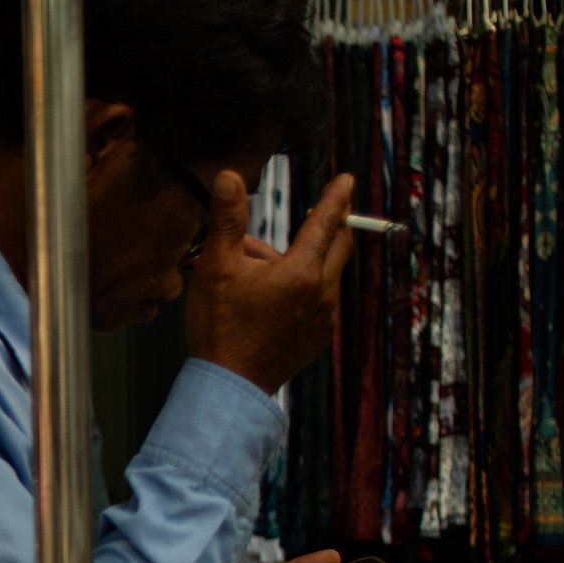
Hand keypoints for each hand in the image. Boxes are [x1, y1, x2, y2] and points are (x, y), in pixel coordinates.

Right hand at [185, 171, 355, 394]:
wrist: (230, 385)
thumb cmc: (221, 326)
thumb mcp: (216, 267)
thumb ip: (227, 220)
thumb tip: (229, 177)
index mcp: (302, 271)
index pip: (327, 221)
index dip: (336, 197)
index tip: (347, 180)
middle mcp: (322, 293)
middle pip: (339, 247)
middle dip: (329, 228)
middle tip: (316, 217)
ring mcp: (323, 319)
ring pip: (321, 277)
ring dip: (300, 264)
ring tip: (256, 272)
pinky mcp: (317, 339)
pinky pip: (316, 304)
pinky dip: (299, 292)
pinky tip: (267, 301)